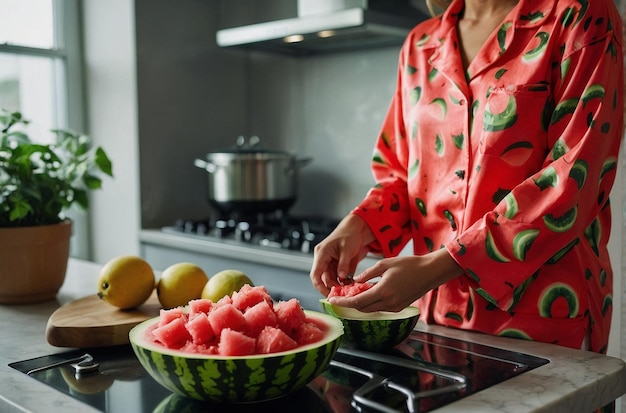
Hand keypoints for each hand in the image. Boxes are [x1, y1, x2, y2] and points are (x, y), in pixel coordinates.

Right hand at [310, 214, 374, 295]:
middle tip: (341, 295)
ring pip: (330, 280)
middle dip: (331, 288)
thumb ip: (344, 263)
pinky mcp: (337, 266)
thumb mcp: (347, 249)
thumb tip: (341, 277)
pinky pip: (337, 278)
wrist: (356, 229)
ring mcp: (330, 263)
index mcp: (321, 253)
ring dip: (338, 286)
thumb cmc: (349, 234)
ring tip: (347, 291)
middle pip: (322, 279)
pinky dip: (343, 283)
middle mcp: (323, 259)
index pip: (315, 273)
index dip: (319, 286)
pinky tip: (350, 286)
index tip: (328, 294)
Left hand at [327, 248, 463, 311]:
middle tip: (338, 296)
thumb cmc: (410, 265)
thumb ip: (368, 273)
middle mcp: (389, 303)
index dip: (343, 302)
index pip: (357, 302)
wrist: (431, 272)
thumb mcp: (385, 264)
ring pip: (371, 309)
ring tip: (350, 294)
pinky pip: (380, 307)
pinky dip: (371, 302)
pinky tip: (367, 293)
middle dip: (349, 304)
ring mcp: (395, 307)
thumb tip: (356, 281)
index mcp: (383, 291)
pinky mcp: (399, 307)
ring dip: (360, 303)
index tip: (332, 300)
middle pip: (362, 308)